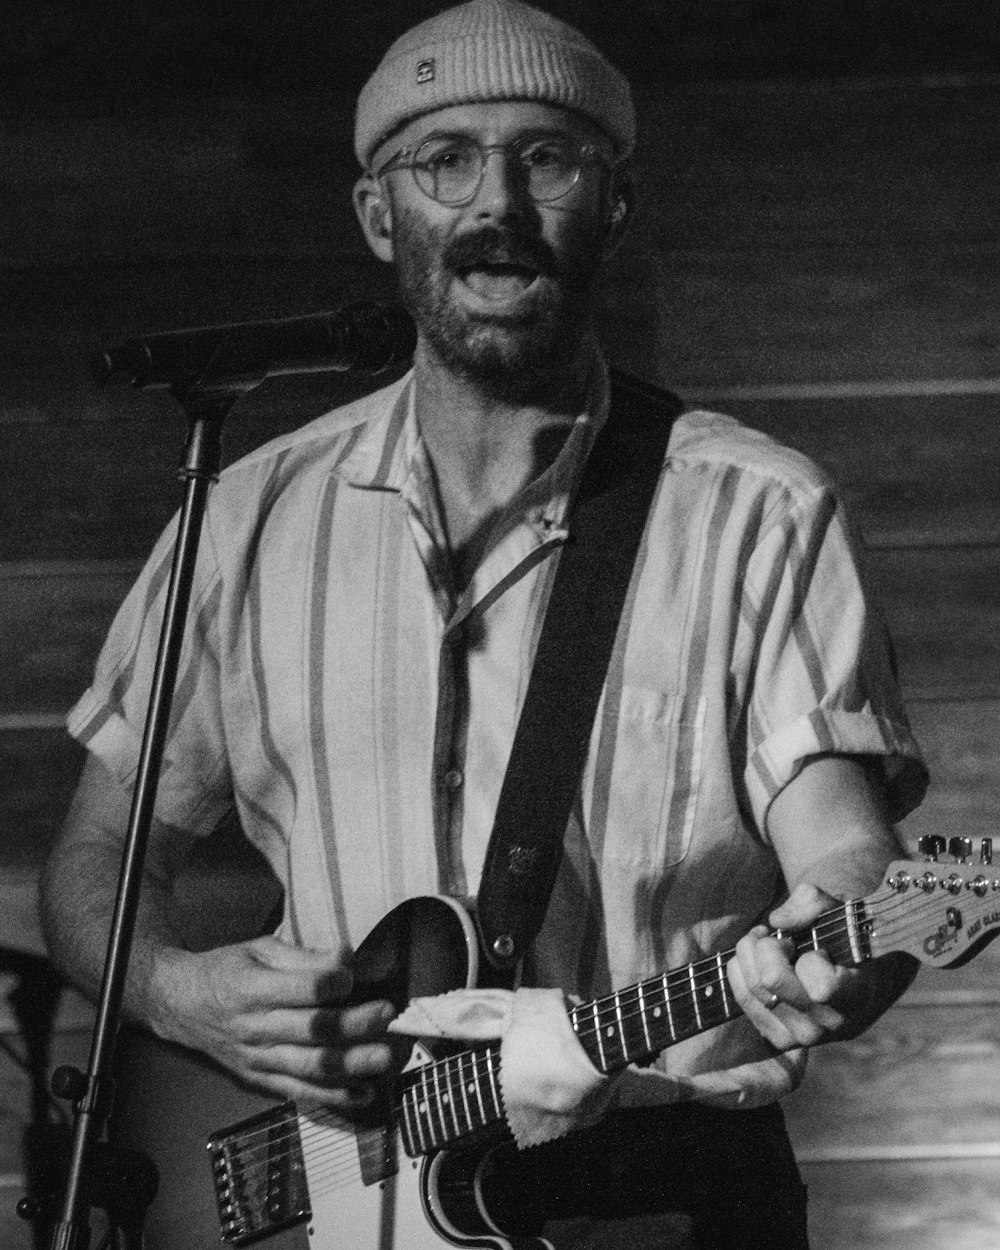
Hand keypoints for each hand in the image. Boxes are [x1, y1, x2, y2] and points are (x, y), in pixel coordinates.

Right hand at [150, 935, 396, 1107]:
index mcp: (253, 988)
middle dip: (354, 1024)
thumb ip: (305, 957)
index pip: (302, 989)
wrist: (180, 1005)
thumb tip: (347, 959)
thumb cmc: (227, 970)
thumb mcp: (260, 949)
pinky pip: (299, 1092)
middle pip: (312, 1030)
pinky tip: (363, 1093)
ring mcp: (257, 1058)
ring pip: (310, 1066)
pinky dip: (333, 1096)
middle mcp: (254, 1027)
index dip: (333, 982)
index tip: (353, 974)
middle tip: (388, 1014)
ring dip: (351, 1064)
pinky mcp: (259, 1079)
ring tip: (382, 1057)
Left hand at [727, 883, 852, 1049]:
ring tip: (766, 944)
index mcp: (856, 998)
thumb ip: (812, 904)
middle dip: (767, 947)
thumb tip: (776, 922)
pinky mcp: (780, 1039)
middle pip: (770, 981)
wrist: (862, 978)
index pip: (822, 987)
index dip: (811, 958)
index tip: (818, 949)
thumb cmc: (849, 938)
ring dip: (749, 955)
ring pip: (751, 990)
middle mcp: (829, 1024)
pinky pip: (742, 1000)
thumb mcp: (840, 911)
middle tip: (782, 940)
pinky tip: (758, 963)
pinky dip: (741, 973)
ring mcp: (804, 1037)